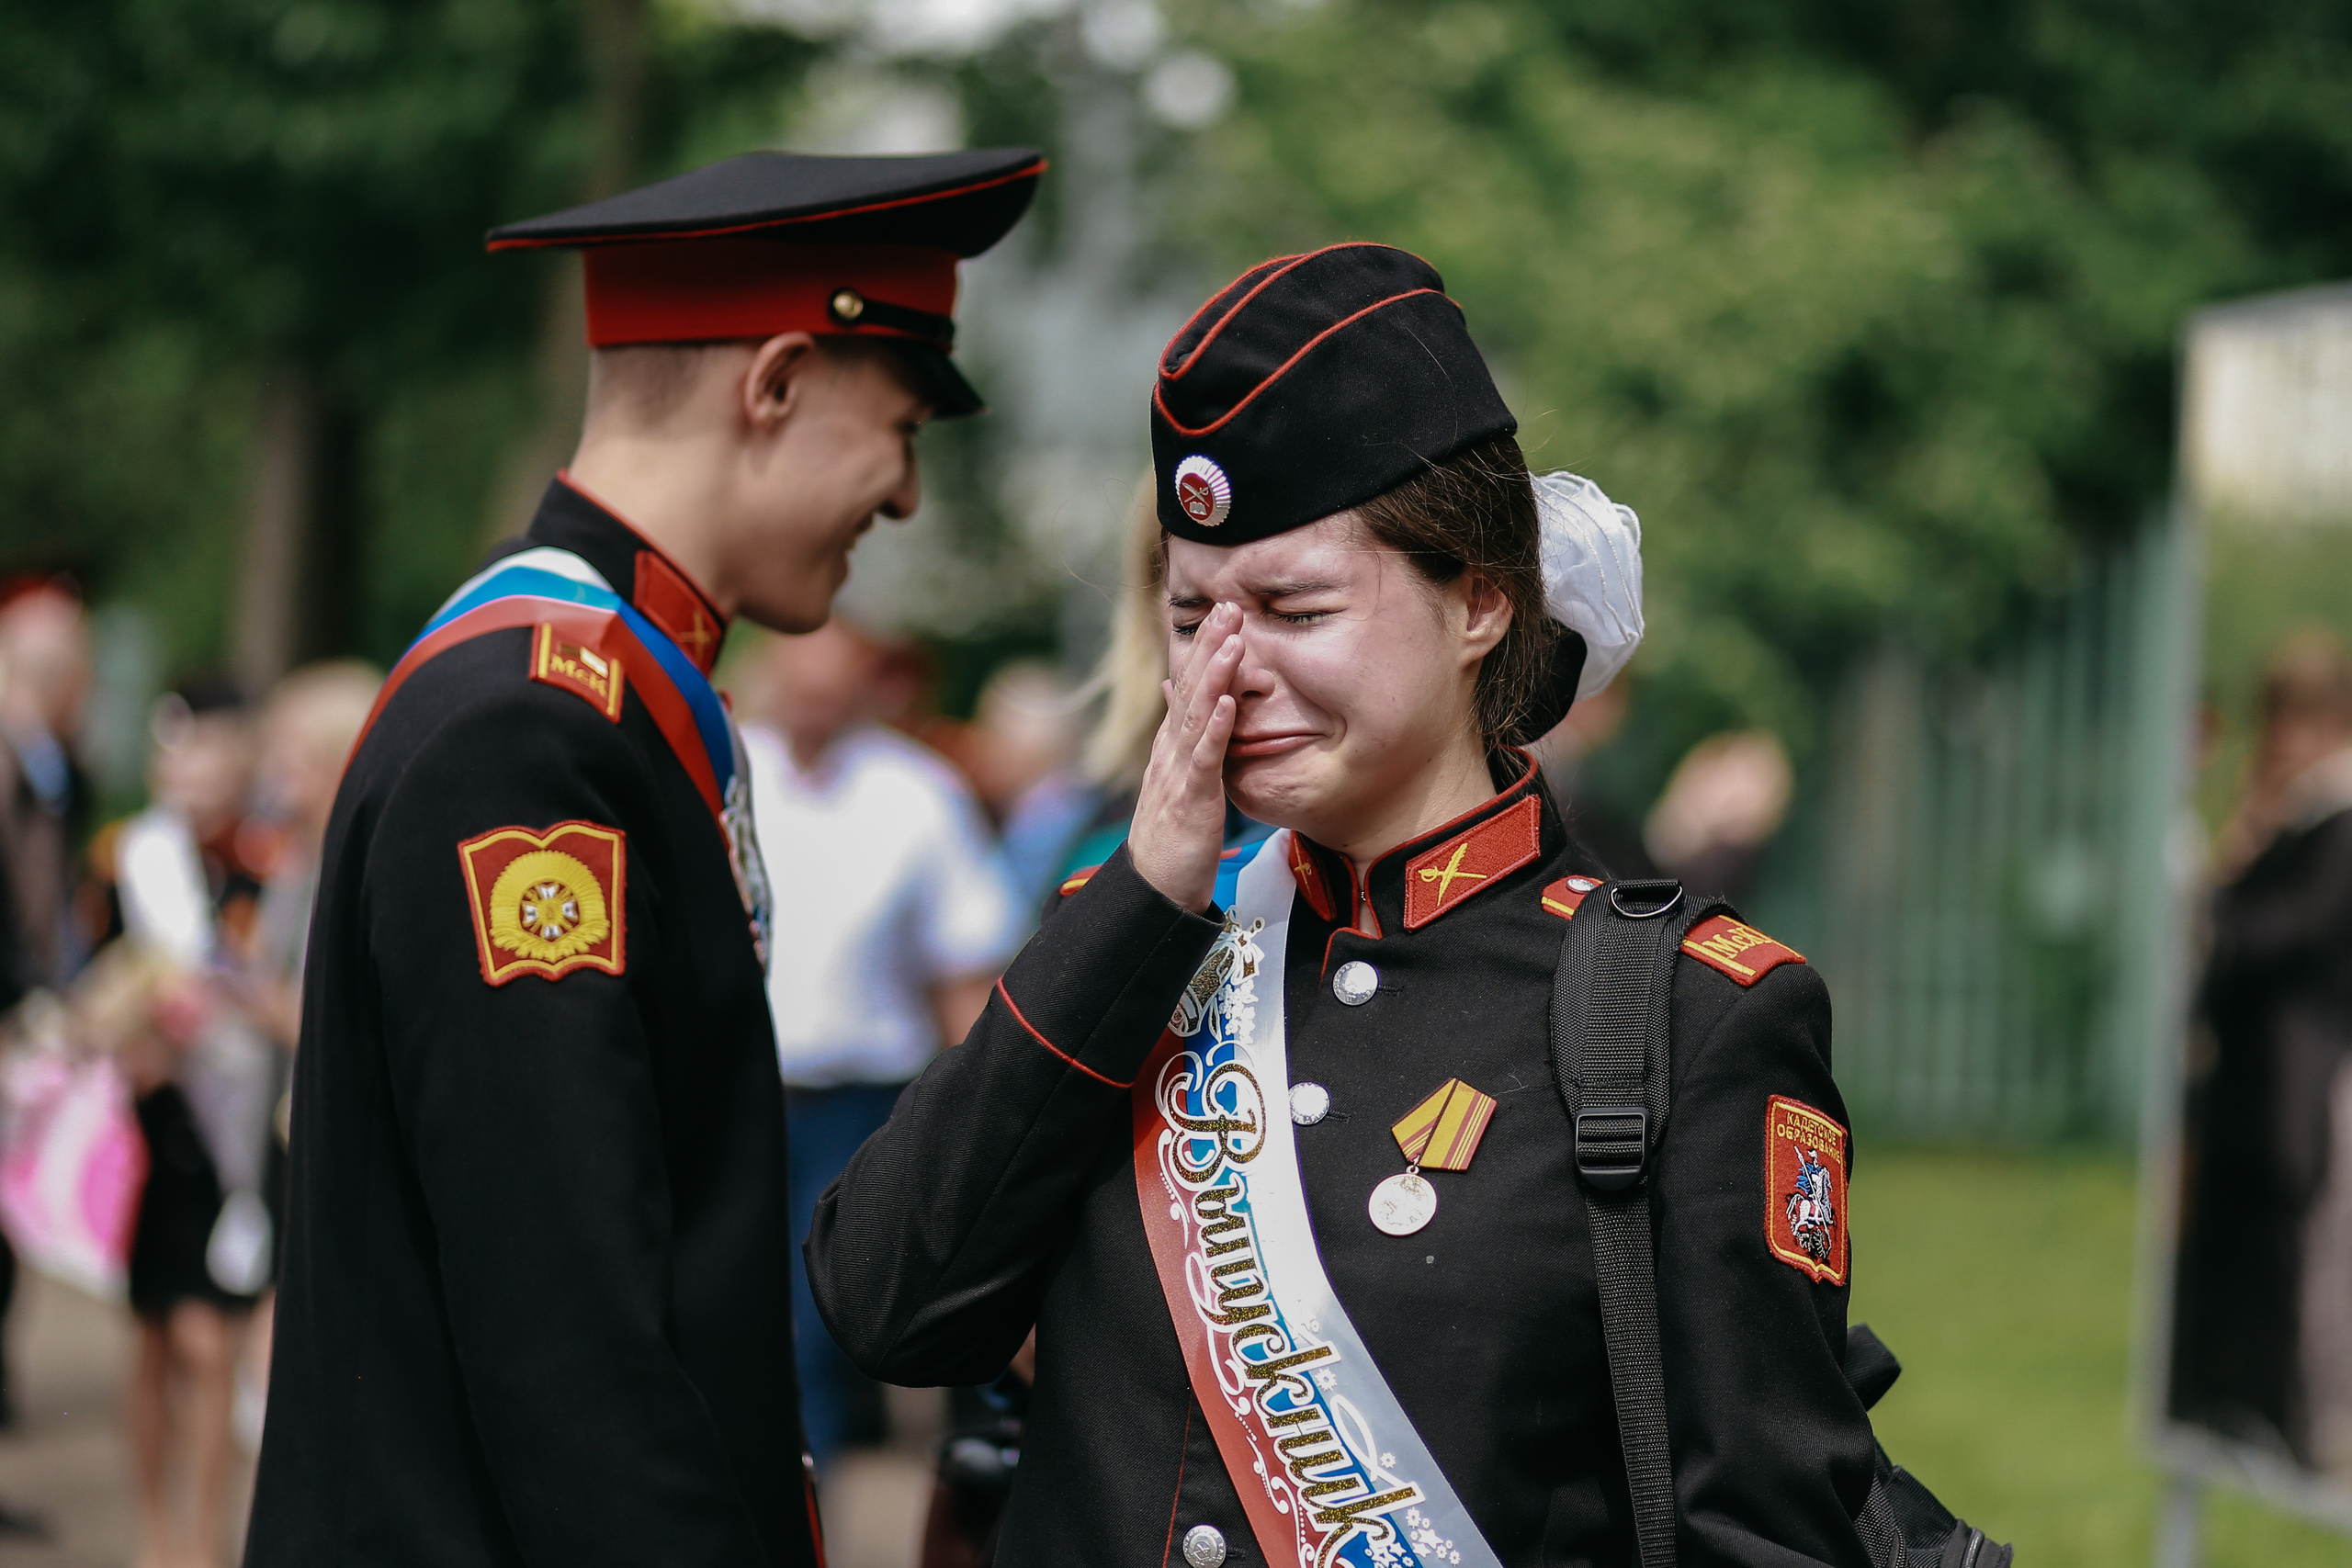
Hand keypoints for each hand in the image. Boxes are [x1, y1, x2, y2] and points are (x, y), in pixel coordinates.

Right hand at [1128, 602, 1242, 912]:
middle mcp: (1172, 750)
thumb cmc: (1172, 835)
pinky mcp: (1191, 798)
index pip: (1190, 686)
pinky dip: (1217, 728)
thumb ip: (1178, 732)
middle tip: (1230, 605)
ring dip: (1216, 675)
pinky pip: (1205, 758)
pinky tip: (1230, 702)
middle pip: (1193, 689)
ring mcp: (1179, 772)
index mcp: (1173, 745)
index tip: (1223, 611)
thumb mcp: (1174, 776)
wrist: (1155, 886)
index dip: (1204, 647)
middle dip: (1211, 645)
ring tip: (1234, 640)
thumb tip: (1172, 687)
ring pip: (1199, 715)